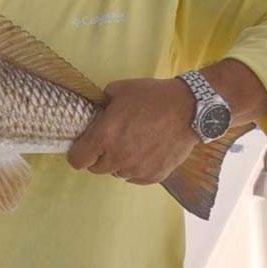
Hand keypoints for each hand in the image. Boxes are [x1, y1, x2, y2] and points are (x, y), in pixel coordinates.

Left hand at [67, 78, 197, 183]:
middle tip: (109, 139)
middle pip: (95, 169)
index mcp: (104, 138)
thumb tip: (96, 110)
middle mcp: (118, 159)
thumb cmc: (151, 97)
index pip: (77, 160)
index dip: (77, 152)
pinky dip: (135, 167)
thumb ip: (101, 103)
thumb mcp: (118, 90)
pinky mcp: (154, 177)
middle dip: (98, 156)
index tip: (84, 144)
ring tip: (130, 142)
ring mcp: (137, 170)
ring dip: (118, 161)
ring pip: (116, 173)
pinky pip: (135, 177)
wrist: (189, 110)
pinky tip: (144, 150)